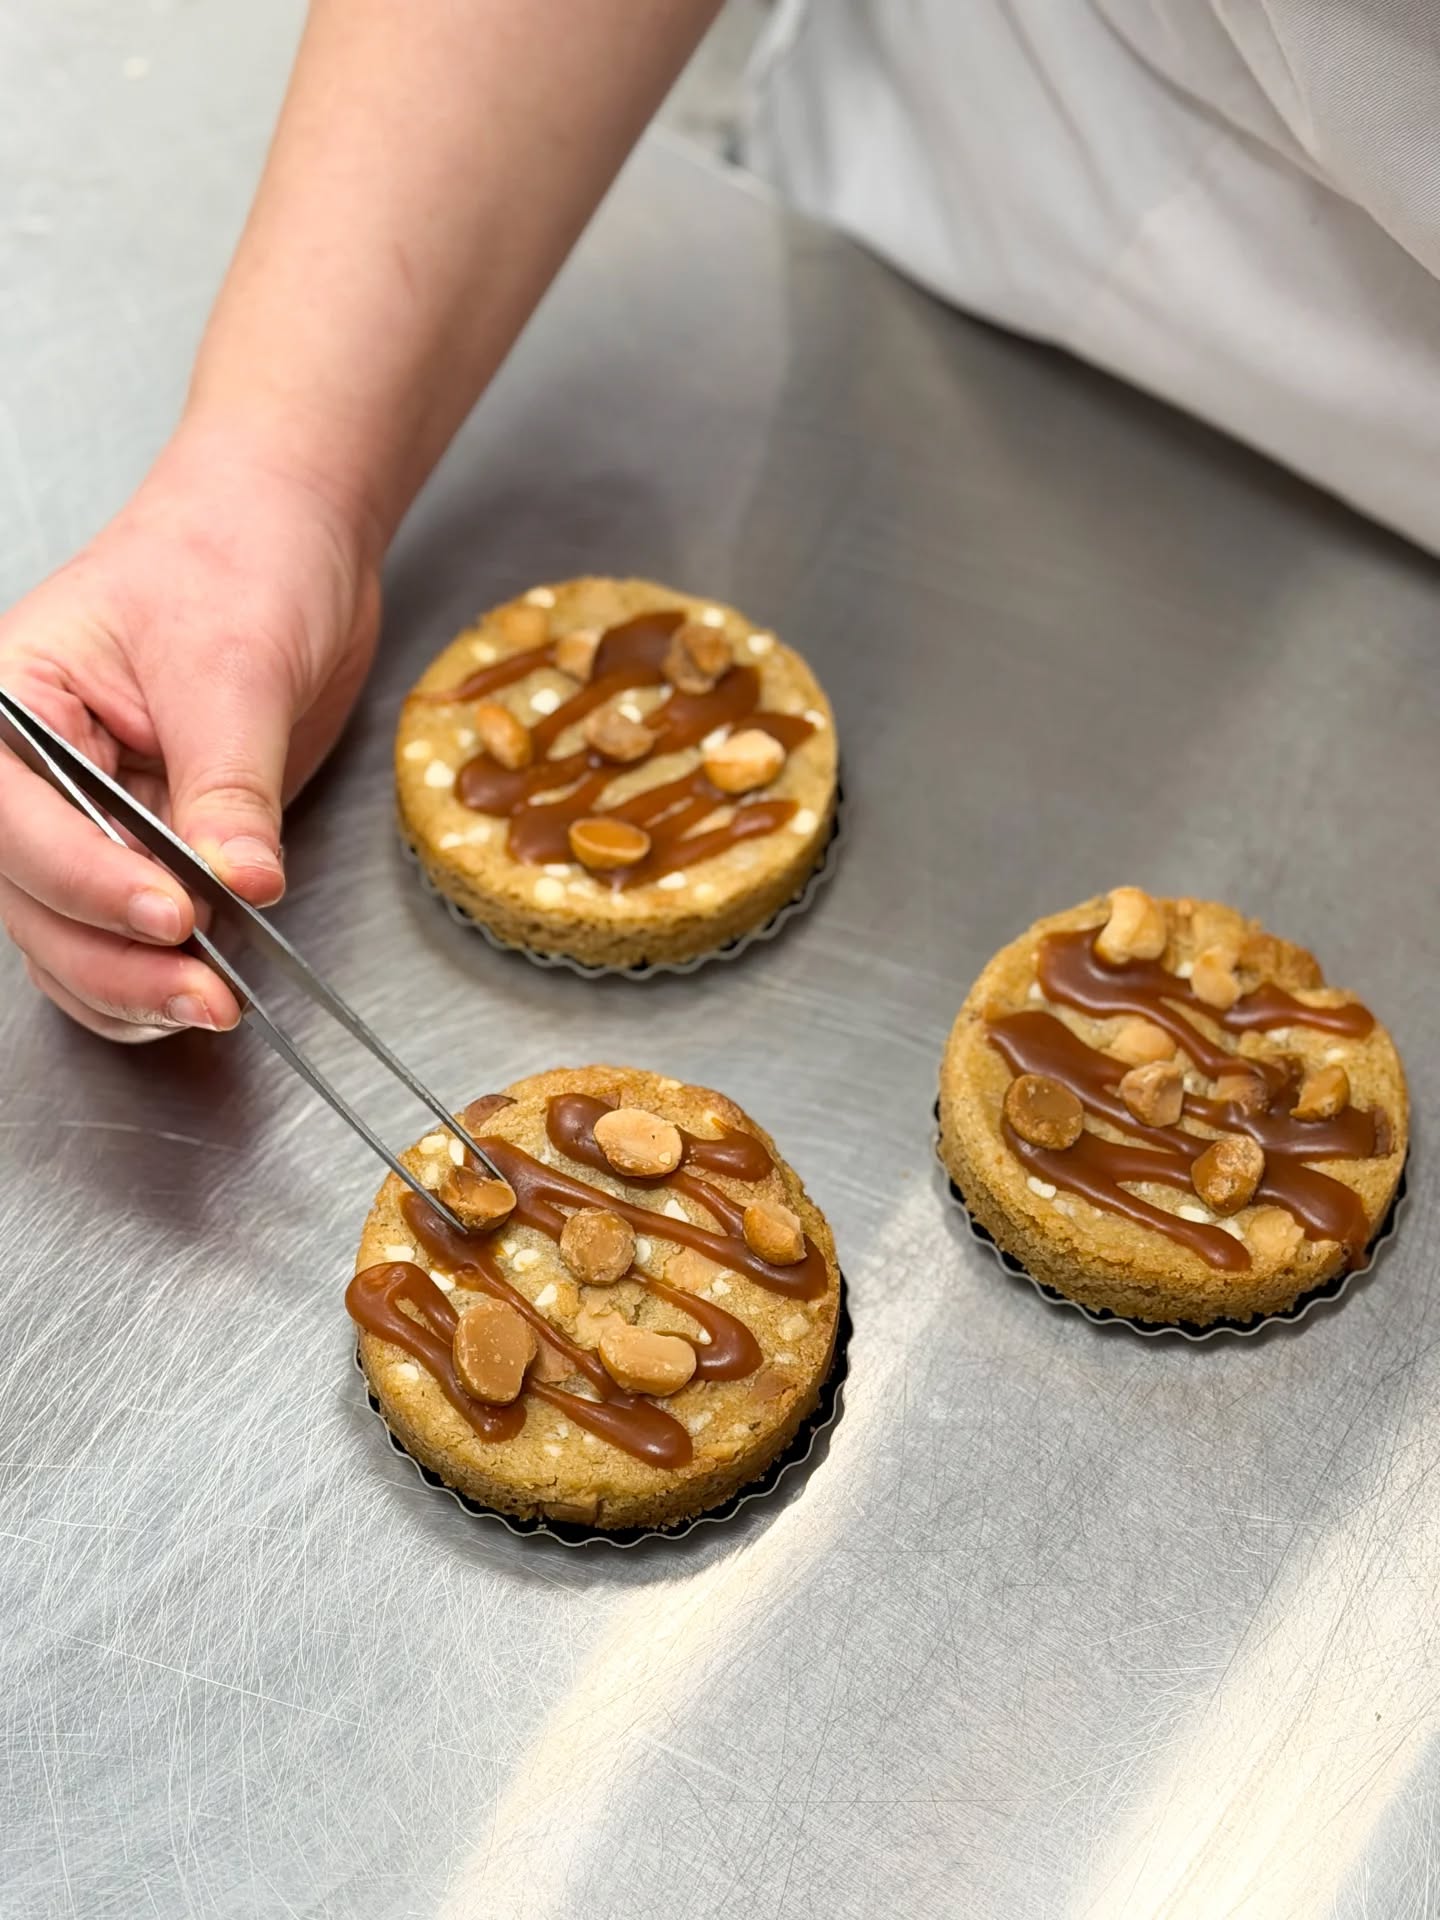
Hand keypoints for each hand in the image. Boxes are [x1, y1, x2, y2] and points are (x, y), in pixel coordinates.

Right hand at [0, 428, 380, 1040]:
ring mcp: (84, 818)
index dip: (88, 876)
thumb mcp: (236, 666)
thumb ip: (230, 783)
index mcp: (10, 703)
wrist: (290, 539)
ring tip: (215, 1007)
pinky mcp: (143, 849)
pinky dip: (152, 978)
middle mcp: (28, 772)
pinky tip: (199, 998)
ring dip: (133, 986)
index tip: (173, 913)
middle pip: (32, 896)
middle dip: (115, 956)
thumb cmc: (238, 559)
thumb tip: (241, 881)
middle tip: (207, 992)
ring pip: (68, 935)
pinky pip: (121, 936)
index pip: (18, 814)